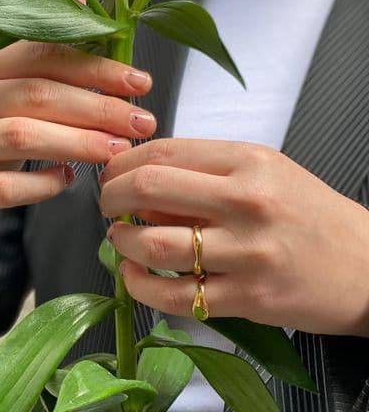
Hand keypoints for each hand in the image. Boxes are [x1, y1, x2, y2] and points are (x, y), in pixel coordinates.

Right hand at [0, 42, 155, 275]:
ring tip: (117, 150)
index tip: (140, 82)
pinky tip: (67, 179)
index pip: (40, 54)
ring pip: (22, 135)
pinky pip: (6, 186)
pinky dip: (44, 183)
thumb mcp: (0, 100)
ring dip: (79, 142)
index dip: (95, 67)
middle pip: (36, 93)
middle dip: (98, 107)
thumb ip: (41, 80)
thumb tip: (113, 68)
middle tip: (142, 122)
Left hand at [100, 139, 368, 335]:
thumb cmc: (309, 213)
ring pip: (155, 245)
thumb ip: (205, 172)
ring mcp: (246, 253)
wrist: (366, 265)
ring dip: (122, 241)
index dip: (123, 163)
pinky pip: (175, 295)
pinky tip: (133, 275)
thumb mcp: (264, 172)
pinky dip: (140, 285)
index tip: (112, 173)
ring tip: (119, 237)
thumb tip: (143, 183)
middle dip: (111, 196)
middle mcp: (246, 202)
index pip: (164, 152)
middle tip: (107, 204)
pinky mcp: (247, 298)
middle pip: (149, 189)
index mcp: (248, 162)